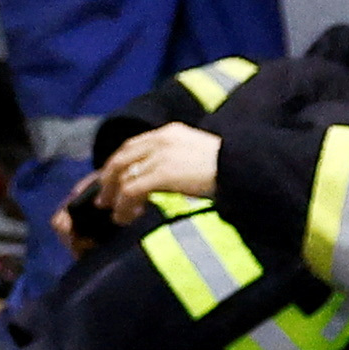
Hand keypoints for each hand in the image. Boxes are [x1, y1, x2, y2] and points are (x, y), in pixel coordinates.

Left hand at [87, 121, 223, 222]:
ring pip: (123, 175)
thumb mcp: (199, 155)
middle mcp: (161, 139)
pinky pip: (132, 190)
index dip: (118, 164)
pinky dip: (124, 205)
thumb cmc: (230, 167)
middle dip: (108, 179)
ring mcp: (161, 155)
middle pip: (121, 157)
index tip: (111, 180)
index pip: (133, 145)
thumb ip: (177, 160)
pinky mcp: (163, 173)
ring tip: (115, 213)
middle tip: (103, 199)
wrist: (245, 168)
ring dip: (115, 197)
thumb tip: (162, 180)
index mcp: (170, 133)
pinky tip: (126, 216)